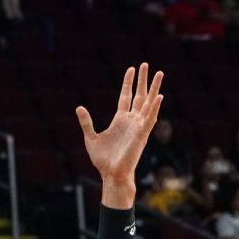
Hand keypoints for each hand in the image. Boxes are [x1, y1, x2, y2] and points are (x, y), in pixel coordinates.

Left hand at [77, 65, 163, 185]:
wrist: (111, 174)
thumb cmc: (103, 160)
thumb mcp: (90, 138)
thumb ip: (86, 122)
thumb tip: (79, 107)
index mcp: (120, 120)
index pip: (126, 96)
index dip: (128, 83)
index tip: (131, 69)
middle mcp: (132, 121)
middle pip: (140, 96)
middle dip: (143, 80)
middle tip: (146, 65)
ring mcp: (138, 126)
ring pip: (149, 103)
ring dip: (154, 88)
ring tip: (159, 73)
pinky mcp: (142, 134)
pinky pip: (150, 118)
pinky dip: (155, 107)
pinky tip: (159, 95)